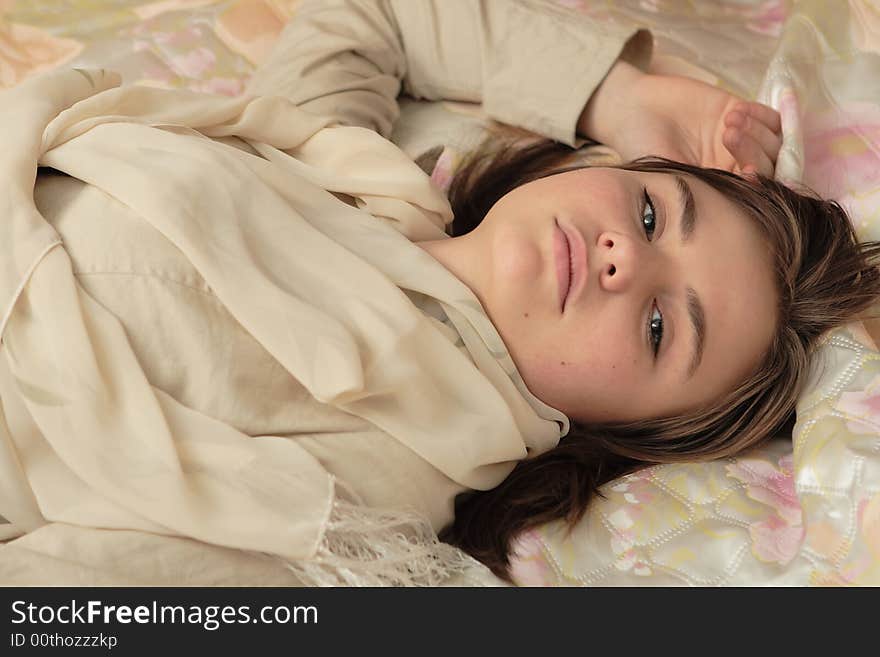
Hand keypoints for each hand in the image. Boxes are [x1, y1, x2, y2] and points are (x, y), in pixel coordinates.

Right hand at [578, 62, 781, 175]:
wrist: (632, 109)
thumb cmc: (641, 145)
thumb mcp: (665, 171)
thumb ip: (699, 184)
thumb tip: (730, 202)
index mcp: (716, 186)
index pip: (751, 189)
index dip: (758, 183)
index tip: (746, 173)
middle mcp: (732, 165)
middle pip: (769, 164)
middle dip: (754, 151)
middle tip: (727, 135)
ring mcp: (740, 138)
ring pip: (773, 140)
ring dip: (756, 131)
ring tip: (727, 121)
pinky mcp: (740, 111)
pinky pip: (772, 116)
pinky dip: (761, 115)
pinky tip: (735, 111)